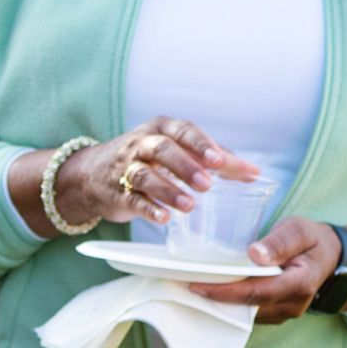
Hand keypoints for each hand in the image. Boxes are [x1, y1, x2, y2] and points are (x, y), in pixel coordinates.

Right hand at [55, 117, 260, 227]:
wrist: (92, 175)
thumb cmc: (149, 158)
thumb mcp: (178, 151)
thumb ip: (216, 160)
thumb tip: (254, 173)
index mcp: (161, 128)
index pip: (183, 131)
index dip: (201, 145)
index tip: (220, 162)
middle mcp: (142, 143)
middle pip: (162, 149)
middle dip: (185, 166)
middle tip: (207, 184)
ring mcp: (126, 168)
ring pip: (145, 175)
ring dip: (168, 190)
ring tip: (190, 206)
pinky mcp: (116, 192)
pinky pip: (131, 199)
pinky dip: (147, 209)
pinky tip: (163, 219)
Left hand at [188, 218, 339, 325]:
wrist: (331, 257)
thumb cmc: (312, 239)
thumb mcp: (299, 230)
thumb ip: (280, 242)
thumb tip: (254, 254)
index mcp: (299, 283)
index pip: (256, 293)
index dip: (225, 292)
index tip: (197, 286)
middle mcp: (292, 305)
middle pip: (247, 307)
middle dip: (214, 300)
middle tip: (181, 288)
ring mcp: (285, 313)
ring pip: (246, 314)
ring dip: (220, 304)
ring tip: (190, 288)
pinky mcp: (277, 313)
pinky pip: (250, 312)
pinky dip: (230, 303)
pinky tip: (210, 291)